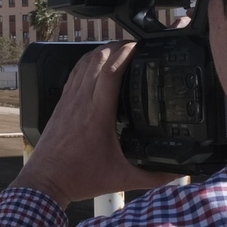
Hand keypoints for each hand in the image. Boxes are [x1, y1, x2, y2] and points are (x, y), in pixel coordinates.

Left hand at [9, 43, 180, 207]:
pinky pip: (75, 72)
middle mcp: (81, 101)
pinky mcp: (62, 103)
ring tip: (120, 49)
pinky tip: (98, 64)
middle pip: (98, 59)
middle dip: (118, 46)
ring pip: (84, 62)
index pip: (111, 72)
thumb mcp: (123, 179)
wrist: (46, 181)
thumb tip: (180, 173)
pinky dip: (88, 62)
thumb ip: (155, 176)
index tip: (141, 47)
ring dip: (103, 51)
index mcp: (98, 114)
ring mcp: (69, 100)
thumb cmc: (79, 178)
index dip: (127, 54)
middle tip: (136, 46)